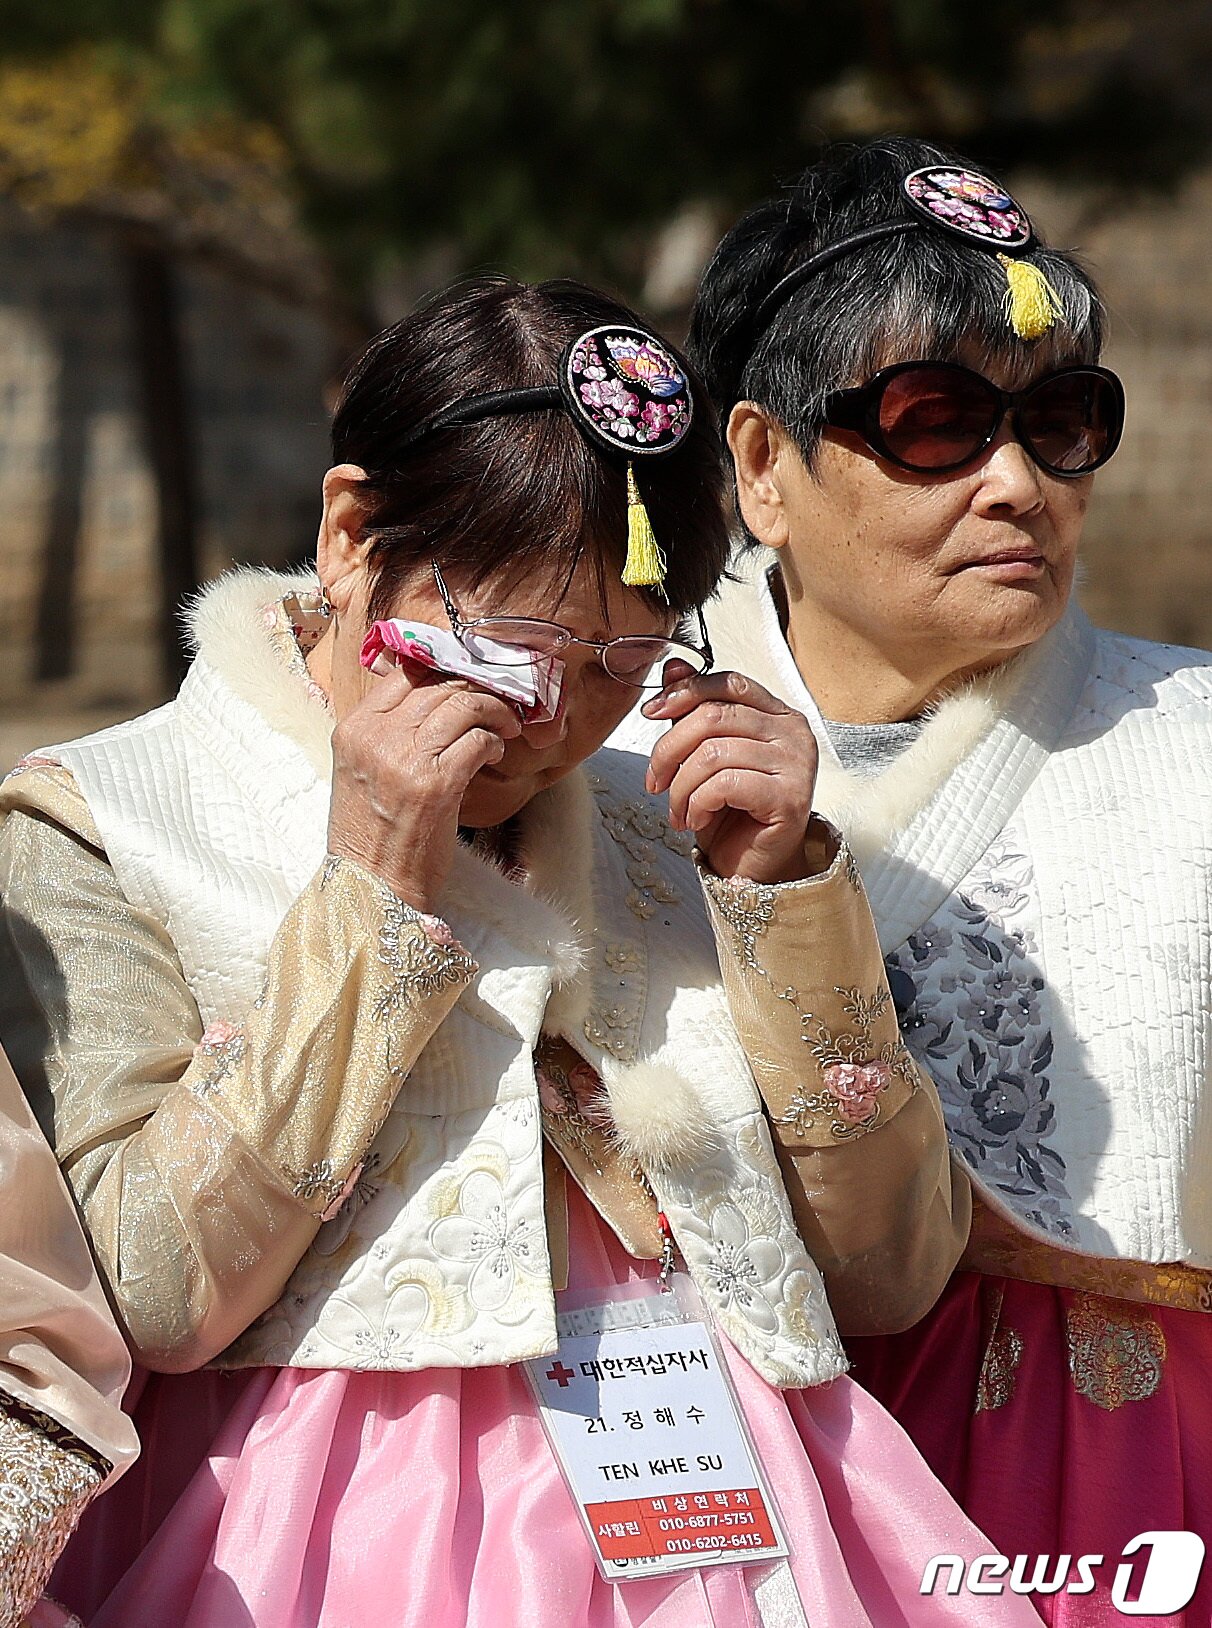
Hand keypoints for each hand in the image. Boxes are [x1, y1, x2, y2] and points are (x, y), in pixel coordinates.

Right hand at [328, 667, 522, 910]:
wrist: (372, 887)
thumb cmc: (371, 834)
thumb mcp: (361, 772)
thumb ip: (385, 733)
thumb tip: (428, 698)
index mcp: (353, 730)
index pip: (403, 673)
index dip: (443, 670)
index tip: (466, 682)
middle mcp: (376, 737)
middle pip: (437, 684)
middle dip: (476, 689)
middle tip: (499, 702)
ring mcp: (405, 759)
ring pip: (462, 704)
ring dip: (494, 711)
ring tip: (505, 727)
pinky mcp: (436, 784)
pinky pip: (477, 740)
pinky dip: (494, 742)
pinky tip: (497, 753)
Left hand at [642, 664, 818, 883]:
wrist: (753, 867)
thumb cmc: (732, 812)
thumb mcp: (704, 756)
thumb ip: (694, 710)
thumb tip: (672, 667)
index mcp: (778, 715)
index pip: (729, 683)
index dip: (686, 692)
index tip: (652, 712)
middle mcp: (793, 734)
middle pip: (715, 715)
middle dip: (670, 749)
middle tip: (654, 781)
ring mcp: (796, 765)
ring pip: (713, 753)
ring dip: (680, 787)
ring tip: (676, 810)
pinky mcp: (789, 798)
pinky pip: (725, 784)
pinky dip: (697, 803)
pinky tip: (696, 818)